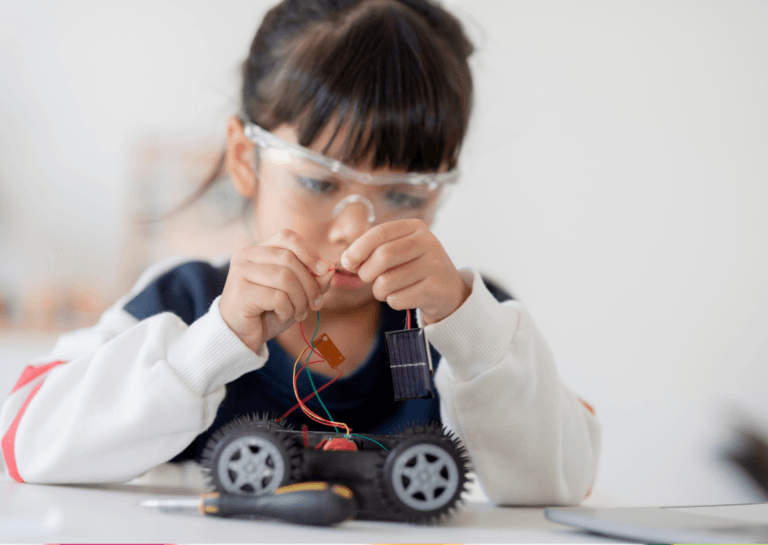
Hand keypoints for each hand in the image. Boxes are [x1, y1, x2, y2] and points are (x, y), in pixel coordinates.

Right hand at [220, 229, 334, 352]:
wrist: (240, 336)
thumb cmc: (268, 311)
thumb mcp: (296, 293)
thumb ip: (313, 280)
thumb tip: (330, 269)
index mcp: (258, 250)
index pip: (287, 237)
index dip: (309, 252)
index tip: (324, 270)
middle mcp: (245, 256)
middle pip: (289, 259)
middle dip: (309, 284)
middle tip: (315, 304)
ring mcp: (240, 273)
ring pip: (285, 278)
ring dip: (300, 300)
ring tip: (299, 313)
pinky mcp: (240, 293)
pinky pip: (277, 297)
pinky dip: (287, 310)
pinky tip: (281, 316)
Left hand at [340, 219, 470, 324]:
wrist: (448, 291)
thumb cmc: (415, 268)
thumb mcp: (398, 251)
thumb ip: (372, 251)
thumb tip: (346, 260)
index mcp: (415, 227)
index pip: (380, 232)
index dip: (358, 248)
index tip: (347, 262)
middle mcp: (428, 242)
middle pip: (383, 255)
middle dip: (366, 271)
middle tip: (367, 279)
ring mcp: (434, 266)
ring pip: (387, 281)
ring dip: (379, 290)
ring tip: (387, 289)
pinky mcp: (435, 289)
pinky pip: (397, 299)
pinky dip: (393, 301)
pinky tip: (404, 297)